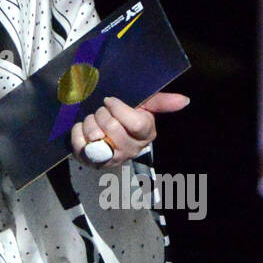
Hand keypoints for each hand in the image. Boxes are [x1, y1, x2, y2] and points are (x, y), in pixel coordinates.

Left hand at [70, 91, 189, 168]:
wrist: (107, 135)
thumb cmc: (127, 118)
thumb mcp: (144, 107)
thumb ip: (162, 102)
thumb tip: (185, 100)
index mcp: (146, 135)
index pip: (135, 122)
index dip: (118, 108)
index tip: (110, 101)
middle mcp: (131, 151)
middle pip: (113, 127)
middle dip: (102, 113)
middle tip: (101, 111)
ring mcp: (111, 159)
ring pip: (96, 135)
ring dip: (89, 122)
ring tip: (93, 120)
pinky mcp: (91, 162)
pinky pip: (80, 144)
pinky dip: (77, 132)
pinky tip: (83, 129)